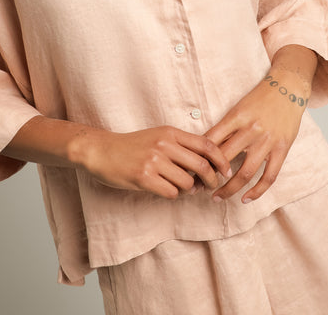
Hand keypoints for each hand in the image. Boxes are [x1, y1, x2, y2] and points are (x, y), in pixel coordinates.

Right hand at [78, 126, 232, 199]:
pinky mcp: (144, 178)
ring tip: (180, 187)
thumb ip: (180, 145)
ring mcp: (154, 161)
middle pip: (202, 165)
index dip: (221, 159)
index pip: (206, 144)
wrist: (101, 150)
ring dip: (188, 190)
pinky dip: (172, 195)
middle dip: (210, 180)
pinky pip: (171, 193)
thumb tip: (206, 163)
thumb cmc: (132, 145)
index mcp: (170, 132)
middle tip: (210, 186)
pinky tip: (165, 189)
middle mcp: (164, 145)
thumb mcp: (157, 136)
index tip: (226, 170)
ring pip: (187, 183)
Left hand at [204, 68, 310, 203]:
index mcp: (235, 117)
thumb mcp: (237, 108)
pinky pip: (269, 176)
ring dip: (228, 189)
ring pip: (244, 172)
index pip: (210, 142)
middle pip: (223, 159)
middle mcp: (250, 130)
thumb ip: (225, 128)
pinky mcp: (282, 149)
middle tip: (196, 187)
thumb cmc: (258, 98)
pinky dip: (257, 191)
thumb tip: (204, 148)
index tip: (187, 169)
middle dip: (207, 176)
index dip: (197, 158)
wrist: (288, 87)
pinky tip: (245, 199)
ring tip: (216, 197)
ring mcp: (267, 141)